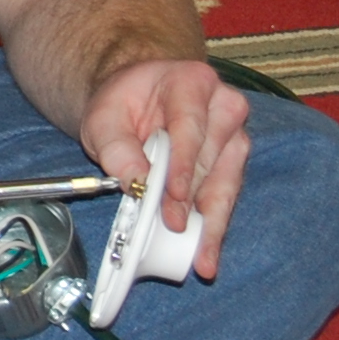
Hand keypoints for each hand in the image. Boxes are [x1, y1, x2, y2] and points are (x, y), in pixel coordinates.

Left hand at [81, 58, 250, 278]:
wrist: (135, 101)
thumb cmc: (123, 105)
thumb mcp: (104, 118)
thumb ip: (116, 146)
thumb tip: (137, 182)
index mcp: (192, 82)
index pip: (190, 127)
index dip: (183, 164)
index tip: (174, 196)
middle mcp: (223, 105)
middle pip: (209, 159)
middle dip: (191, 200)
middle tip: (176, 230)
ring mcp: (233, 134)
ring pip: (225, 183)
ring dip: (210, 223)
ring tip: (201, 257)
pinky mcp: (233, 161)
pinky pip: (225, 196)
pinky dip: (213, 225)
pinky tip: (206, 251)